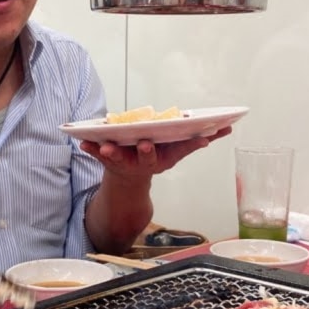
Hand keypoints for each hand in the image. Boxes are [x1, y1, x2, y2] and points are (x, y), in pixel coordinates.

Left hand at [80, 126, 232, 181]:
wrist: (128, 180)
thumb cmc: (154, 157)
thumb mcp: (176, 152)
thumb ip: (196, 140)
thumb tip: (226, 128)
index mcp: (158, 159)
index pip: (163, 154)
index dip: (163, 150)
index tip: (153, 145)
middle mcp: (141, 162)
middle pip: (144, 157)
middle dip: (144, 152)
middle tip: (144, 144)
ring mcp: (122, 161)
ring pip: (116, 157)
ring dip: (109, 152)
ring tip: (103, 146)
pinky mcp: (104, 158)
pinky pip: (94, 152)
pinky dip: (89, 148)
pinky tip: (81, 141)